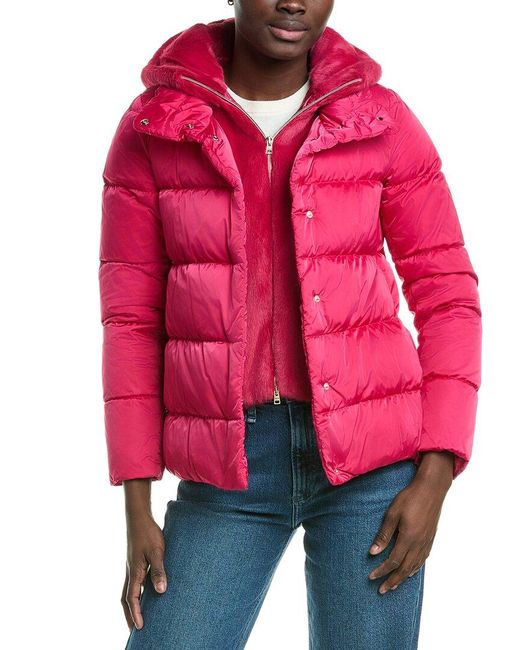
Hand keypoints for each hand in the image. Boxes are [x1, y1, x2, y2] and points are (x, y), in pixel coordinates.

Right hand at [121, 479, 167, 629]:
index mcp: (134, 572)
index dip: (135, 613)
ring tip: (139, 613)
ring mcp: (132, 566)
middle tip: (135, 627)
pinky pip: (133, 581)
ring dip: (132, 603)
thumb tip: (161, 591)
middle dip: (130, 613)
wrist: (138, 517)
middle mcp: (131, 571)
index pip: (132, 598)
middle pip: (126, 598)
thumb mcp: (157, 552)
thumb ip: (158, 570)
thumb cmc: (148, 533)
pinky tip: (145, 591)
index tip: (139, 627)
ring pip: (128, 590)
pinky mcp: (135, 560)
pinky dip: (136, 591)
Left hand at [367, 452, 453, 593]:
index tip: (372, 577)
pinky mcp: (430, 539)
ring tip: (394, 585)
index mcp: (408, 538)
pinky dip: (415, 569)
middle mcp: (419, 544)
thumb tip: (373, 552)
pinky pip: (422, 560)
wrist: (431, 489)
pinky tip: (411, 571)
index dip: (382, 571)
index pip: (393, 561)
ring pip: (414, 566)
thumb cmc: (409, 498)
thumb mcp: (392, 513)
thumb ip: (384, 534)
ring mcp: (426, 542)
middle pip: (404, 569)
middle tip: (382, 590)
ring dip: (403, 577)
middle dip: (392, 580)